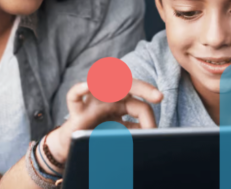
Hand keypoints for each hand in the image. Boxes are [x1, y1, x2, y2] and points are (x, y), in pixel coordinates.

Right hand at [47, 79, 162, 164]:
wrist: (71, 149)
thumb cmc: (98, 141)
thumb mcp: (121, 138)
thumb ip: (134, 135)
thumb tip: (153, 136)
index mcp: (121, 106)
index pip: (140, 106)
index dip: (149, 119)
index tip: (155, 133)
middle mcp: (108, 100)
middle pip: (127, 86)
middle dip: (144, 89)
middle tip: (159, 97)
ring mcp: (91, 103)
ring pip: (102, 83)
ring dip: (113, 82)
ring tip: (126, 86)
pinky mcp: (76, 112)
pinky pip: (74, 96)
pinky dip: (80, 89)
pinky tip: (88, 86)